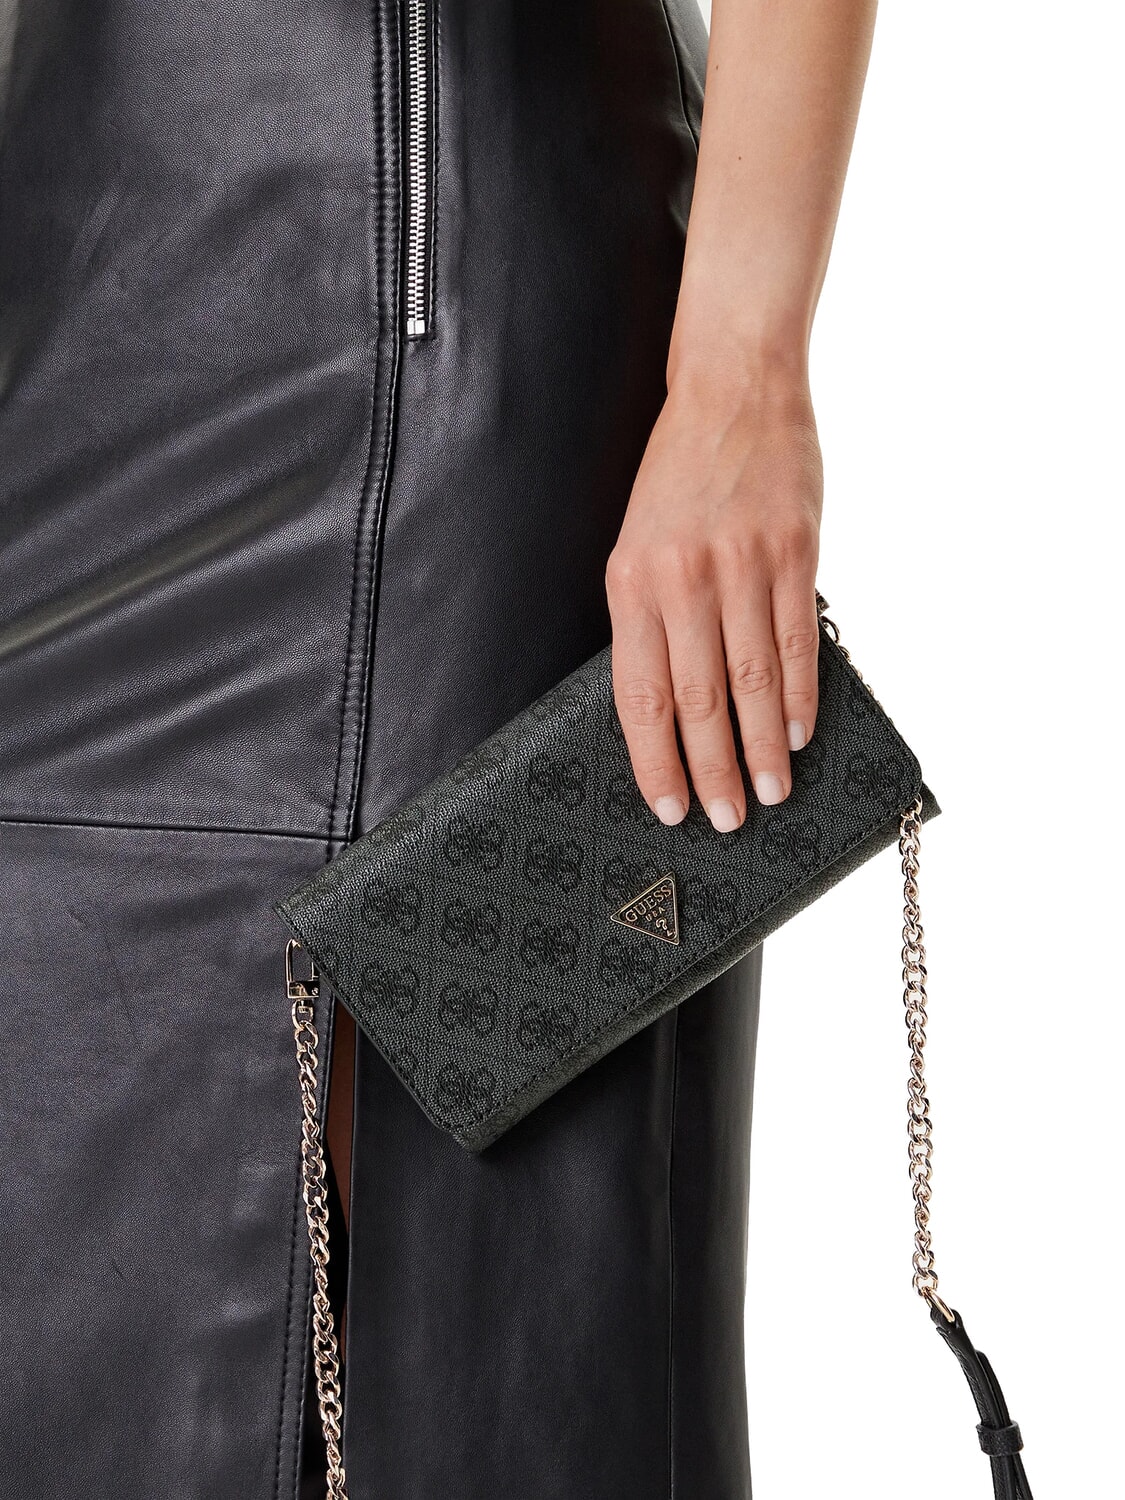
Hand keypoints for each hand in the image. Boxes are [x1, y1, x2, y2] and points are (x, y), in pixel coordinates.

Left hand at [605, 377, 822, 831]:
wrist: (733, 389)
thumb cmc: (679, 476)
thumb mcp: (639, 544)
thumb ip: (652, 618)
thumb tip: (675, 704)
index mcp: (631, 583)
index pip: (640, 695)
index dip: (655, 759)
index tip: (668, 806)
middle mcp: (682, 580)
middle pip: (698, 701)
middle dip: (712, 771)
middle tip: (728, 819)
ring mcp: (740, 566)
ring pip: (751, 681)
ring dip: (762, 748)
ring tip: (772, 792)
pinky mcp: (792, 551)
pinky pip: (795, 640)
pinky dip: (798, 695)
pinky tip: (798, 732)